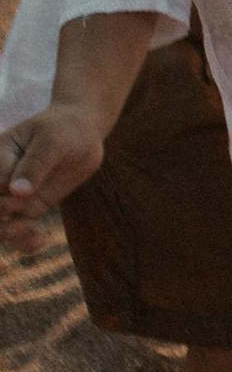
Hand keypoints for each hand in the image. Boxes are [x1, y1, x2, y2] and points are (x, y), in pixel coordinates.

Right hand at [1, 105, 103, 241]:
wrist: (82, 133)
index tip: (15, 192)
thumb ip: (34, 165)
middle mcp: (0, 178)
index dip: (0, 193)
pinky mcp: (28, 207)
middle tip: (20, 218)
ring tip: (28, 230)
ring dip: (6, 234)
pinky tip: (39, 240)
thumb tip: (17, 192)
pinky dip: (23, 242)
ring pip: (0, 223)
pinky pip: (17, 230)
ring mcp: (13, 195)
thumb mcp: (51, 141)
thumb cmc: (65, 129)